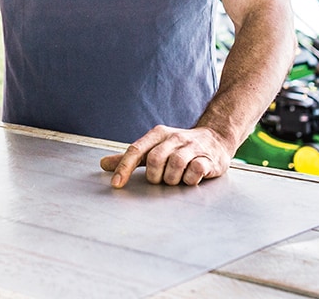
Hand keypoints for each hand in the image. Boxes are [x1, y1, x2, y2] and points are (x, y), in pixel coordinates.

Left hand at [99, 125, 233, 188]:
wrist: (215, 138)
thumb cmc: (179, 147)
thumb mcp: (154, 147)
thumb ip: (131, 157)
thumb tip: (103, 164)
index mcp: (158, 134)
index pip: (136, 149)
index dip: (124, 167)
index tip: (116, 184)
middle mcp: (174, 138)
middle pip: (155, 160)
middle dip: (154, 176)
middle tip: (160, 179)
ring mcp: (192, 147)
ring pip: (174, 166)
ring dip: (172, 180)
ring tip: (176, 179)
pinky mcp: (208, 159)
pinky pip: (194, 172)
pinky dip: (189, 180)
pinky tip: (190, 179)